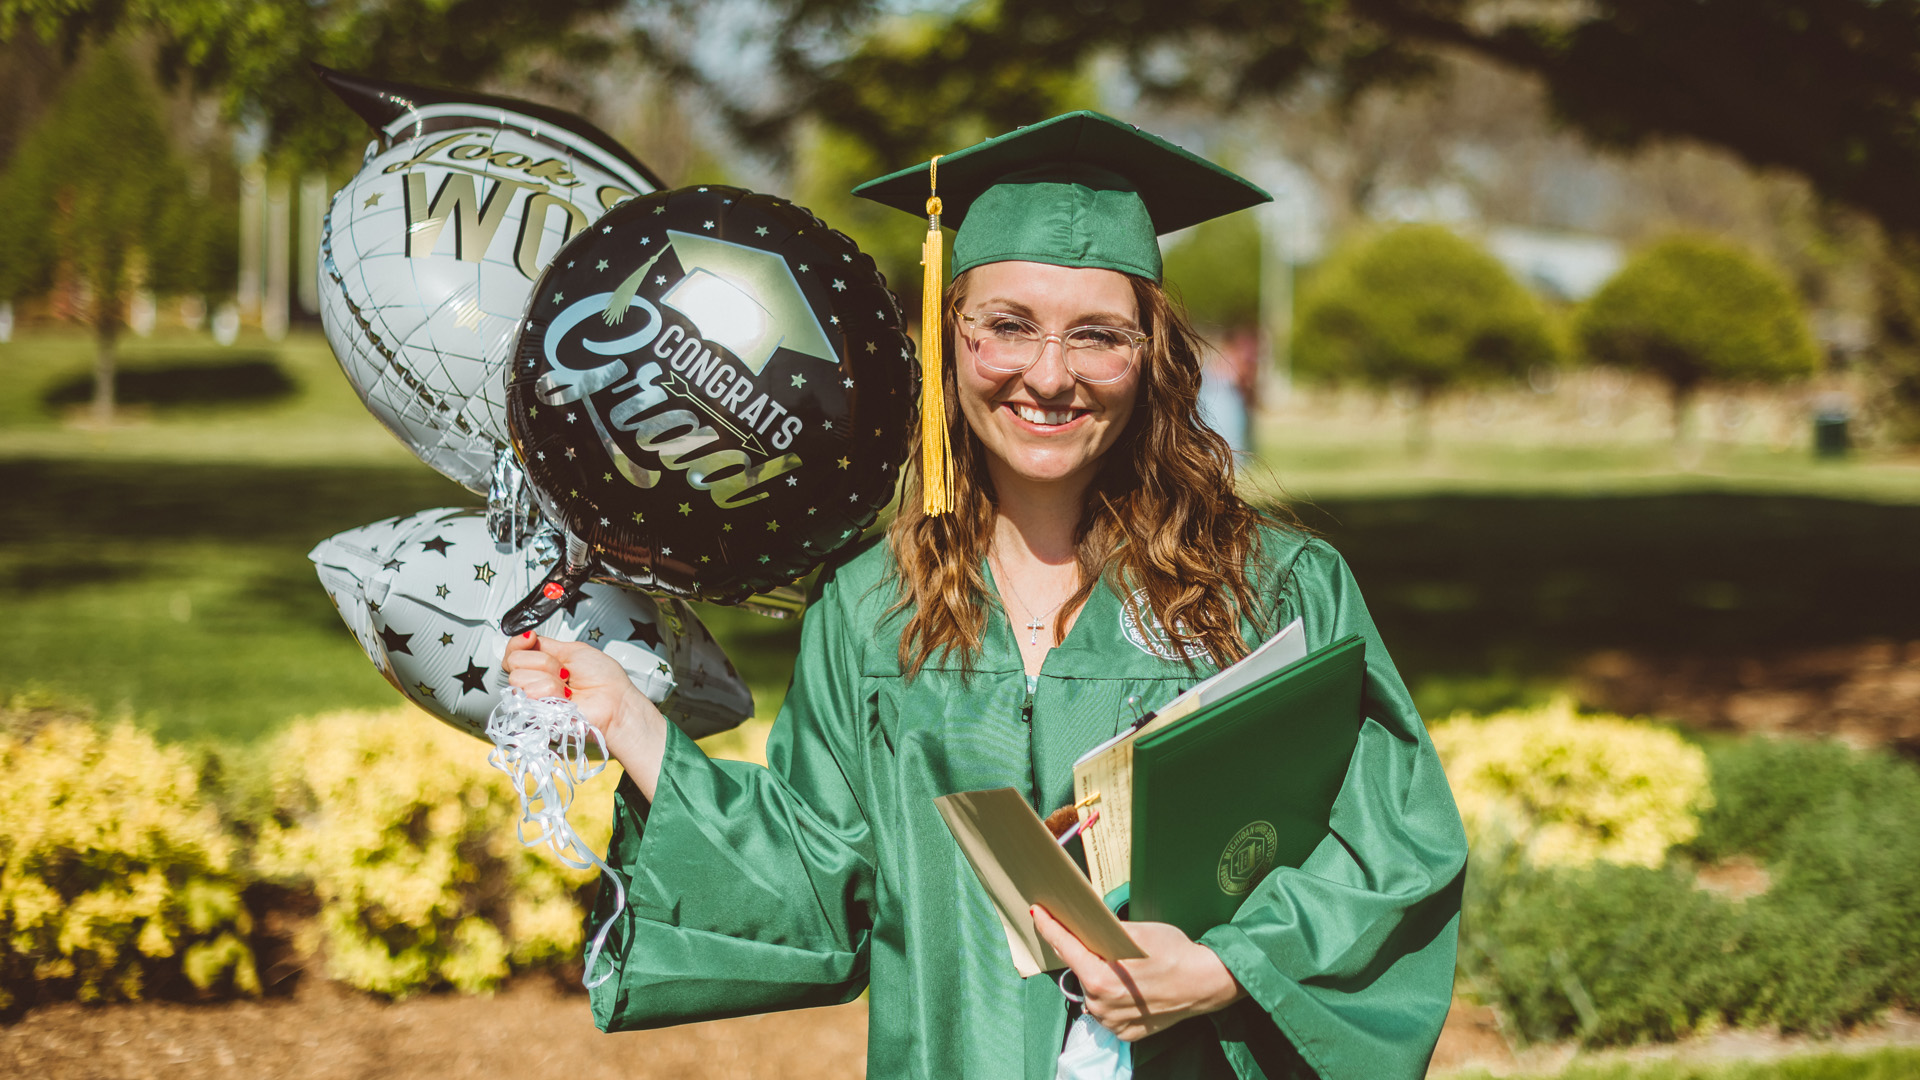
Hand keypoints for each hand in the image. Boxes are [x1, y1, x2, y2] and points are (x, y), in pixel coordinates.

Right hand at [501, 632, 670, 798]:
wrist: (615, 702)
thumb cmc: (603, 680)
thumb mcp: (573, 650)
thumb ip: (546, 644)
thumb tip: (526, 636)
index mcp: (543, 664)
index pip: (513, 651)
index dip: (518, 643)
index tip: (530, 639)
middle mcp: (535, 681)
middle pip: (514, 661)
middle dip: (544, 662)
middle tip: (565, 672)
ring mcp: (534, 698)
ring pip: (519, 677)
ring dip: (549, 678)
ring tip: (567, 688)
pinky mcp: (534, 713)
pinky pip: (529, 692)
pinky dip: (550, 690)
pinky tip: (564, 698)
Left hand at [1031, 905, 1245, 1041]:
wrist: (1206, 983)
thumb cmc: (1175, 954)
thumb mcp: (1137, 932)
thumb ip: (1104, 930)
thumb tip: (1084, 923)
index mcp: (1099, 979)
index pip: (1064, 948)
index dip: (1049, 927)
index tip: (1037, 913)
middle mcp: (1100, 1006)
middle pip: (1079, 970)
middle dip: (1084, 953)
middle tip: (1101, 940)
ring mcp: (1112, 1023)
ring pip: (1092, 992)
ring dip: (1099, 977)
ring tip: (1124, 967)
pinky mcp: (1125, 1032)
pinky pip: (1107, 1010)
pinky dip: (1112, 997)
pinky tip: (1130, 986)